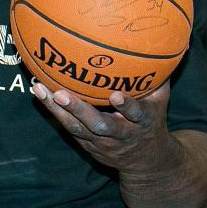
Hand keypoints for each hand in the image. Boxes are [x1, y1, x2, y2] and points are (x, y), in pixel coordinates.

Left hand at [31, 82, 172, 174]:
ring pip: (77, 128)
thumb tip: (167, 44)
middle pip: (98, 125)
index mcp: (142, 122)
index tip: (116, 96)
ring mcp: (102, 143)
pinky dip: (53, 112)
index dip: (126, 107)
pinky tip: (39, 93)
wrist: (146, 163)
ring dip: (56, 109)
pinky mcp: (88, 146)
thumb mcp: (161, 102)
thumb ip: (159, 77)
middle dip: (78, 110)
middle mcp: (121, 135)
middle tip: (60, 93)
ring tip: (38, 88)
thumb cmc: (152, 122)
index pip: (135, 115)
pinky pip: (68, 128)